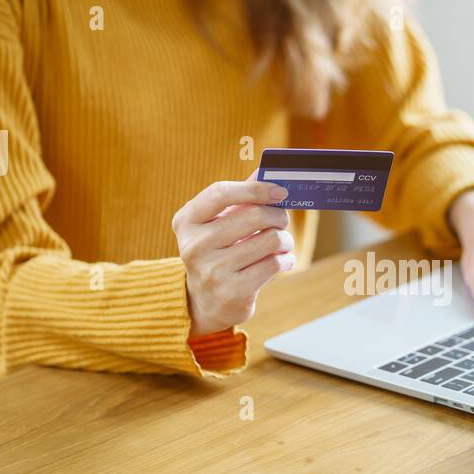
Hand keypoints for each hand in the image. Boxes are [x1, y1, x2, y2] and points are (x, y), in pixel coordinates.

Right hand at [173, 178, 294, 335]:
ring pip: (270, 239)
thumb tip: (266, 170)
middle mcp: (194, 245)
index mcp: (187, 221)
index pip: (221, 192)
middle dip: (278, 216)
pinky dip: (285, 259)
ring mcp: (212, 271)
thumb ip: (240, 197)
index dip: (255, 189)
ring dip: (285, 240)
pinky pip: (275, 263)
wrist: (205, 303)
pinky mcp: (233, 292)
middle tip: (282, 220)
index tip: (280, 190)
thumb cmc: (217, 253)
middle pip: (254, 215)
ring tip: (282, 244)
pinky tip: (281, 261)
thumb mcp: (218, 223)